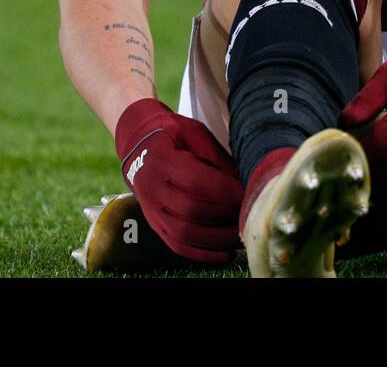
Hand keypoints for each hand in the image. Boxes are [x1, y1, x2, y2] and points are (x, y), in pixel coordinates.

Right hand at [114, 98, 244, 262]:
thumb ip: (216, 156)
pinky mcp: (154, 224)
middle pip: (191, 210)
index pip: (195, 181)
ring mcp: (151, 210)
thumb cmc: (170, 134)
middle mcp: (151, 188)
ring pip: (185, 234)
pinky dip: (202, 254)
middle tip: (249, 212)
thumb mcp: (193, 132)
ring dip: (218, 239)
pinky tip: (224, 254)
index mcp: (161, 159)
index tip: (247, 192)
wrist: (137, 144)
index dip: (224, 190)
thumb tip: (242, 182)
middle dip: (225, 214)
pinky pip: (177, 246)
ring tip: (242, 235)